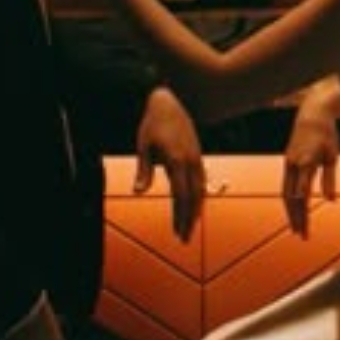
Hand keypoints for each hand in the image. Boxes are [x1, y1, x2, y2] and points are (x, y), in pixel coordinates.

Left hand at [134, 86, 205, 240]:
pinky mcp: (197, 155)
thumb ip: (143, 170)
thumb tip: (138, 192)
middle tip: (184, 238)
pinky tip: (195, 205)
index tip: (178, 232)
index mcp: (177, 160)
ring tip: (190, 227)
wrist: (169, 100)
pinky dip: (199, 196)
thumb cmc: (152, 122)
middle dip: (189, 219)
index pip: (181, 195)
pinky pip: (202, 181)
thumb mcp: (143, 145)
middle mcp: (191, 161)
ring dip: (196, 210)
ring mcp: (196, 158)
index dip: (180, 216)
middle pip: (194, 197)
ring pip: (201, 190)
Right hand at [281, 106, 339, 236]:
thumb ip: (330, 180)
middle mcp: (293, 164)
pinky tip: (294, 214)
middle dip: (296, 218)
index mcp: (306, 161)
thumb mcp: (333, 157)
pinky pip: (286, 187)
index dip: (303, 210)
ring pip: (285, 194)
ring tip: (297, 230)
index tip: (306, 226)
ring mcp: (288, 164)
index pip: (302, 191)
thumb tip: (331, 201)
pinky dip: (289, 203)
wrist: (311, 116)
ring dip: (291, 213)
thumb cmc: (327, 136)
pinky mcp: (287, 165)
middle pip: (291, 196)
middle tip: (302, 236)